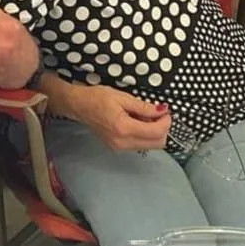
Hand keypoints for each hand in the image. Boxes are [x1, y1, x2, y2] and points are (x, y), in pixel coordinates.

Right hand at [52, 83, 170, 151]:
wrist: (79, 106)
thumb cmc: (97, 98)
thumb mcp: (123, 97)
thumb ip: (144, 107)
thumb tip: (163, 111)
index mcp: (124, 128)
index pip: (157, 133)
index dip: (166, 122)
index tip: (165, 111)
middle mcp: (123, 142)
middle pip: (157, 144)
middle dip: (162, 129)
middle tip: (157, 114)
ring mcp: (119, 148)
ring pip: (150, 146)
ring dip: (154, 133)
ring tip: (145, 117)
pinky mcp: (117, 148)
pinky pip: (139, 145)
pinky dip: (144, 136)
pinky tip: (137, 123)